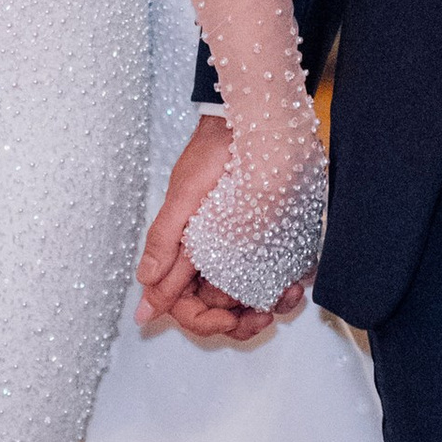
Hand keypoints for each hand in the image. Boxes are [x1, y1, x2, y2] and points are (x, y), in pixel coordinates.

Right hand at [135, 116, 309, 345]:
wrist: (248, 120)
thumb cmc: (210, 153)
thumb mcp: (183, 198)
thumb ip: (164, 245)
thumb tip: (144, 299)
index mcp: (181, 253)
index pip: (184, 305)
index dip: (204, 320)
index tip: (229, 317)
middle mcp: (209, 257)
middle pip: (218, 309)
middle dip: (242, 321)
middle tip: (264, 315)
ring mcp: (238, 250)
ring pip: (248, 299)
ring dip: (269, 305)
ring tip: (287, 294)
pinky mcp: (266, 241)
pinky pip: (273, 276)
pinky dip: (285, 285)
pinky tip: (297, 280)